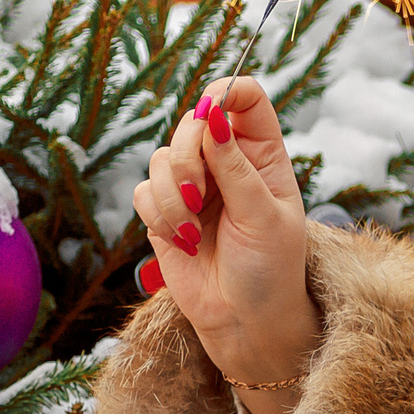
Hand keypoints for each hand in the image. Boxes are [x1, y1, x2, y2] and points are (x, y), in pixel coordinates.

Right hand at [131, 76, 319, 413]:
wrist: (245, 320)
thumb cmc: (270, 270)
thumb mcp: (263, 217)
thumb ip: (236, 168)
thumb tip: (215, 118)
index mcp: (263, 155)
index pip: (246, 98)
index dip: (227, 92)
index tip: (214, 112)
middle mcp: (227, 162)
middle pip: (193, 121)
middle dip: (188, 156)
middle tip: (200, 195)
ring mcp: (195, 185)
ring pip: (162, 157)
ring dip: (172, 193)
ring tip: (194, 230)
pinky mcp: (165, 210)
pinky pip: (143, 191)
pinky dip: (158, 214)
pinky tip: (182, 241)